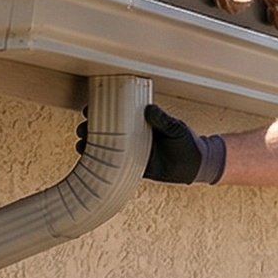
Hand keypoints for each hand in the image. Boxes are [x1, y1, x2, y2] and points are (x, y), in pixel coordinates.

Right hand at [79, 104, 224, 183]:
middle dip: (91, 129)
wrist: (196, 165)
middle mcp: (134, 136)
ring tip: (81, 144)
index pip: (117, 115)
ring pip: (108, 148)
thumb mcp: (175, 128)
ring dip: (92, 146)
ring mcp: (134, 152)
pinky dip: (102, 164)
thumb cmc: (187, 142)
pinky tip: (90, 161)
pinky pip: (115, 166)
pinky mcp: (136, 168)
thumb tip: (149, 109)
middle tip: (83, 128)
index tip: (89, 109)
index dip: (101, 112)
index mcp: (141, 123)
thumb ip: (162, 120)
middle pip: (107, 131)